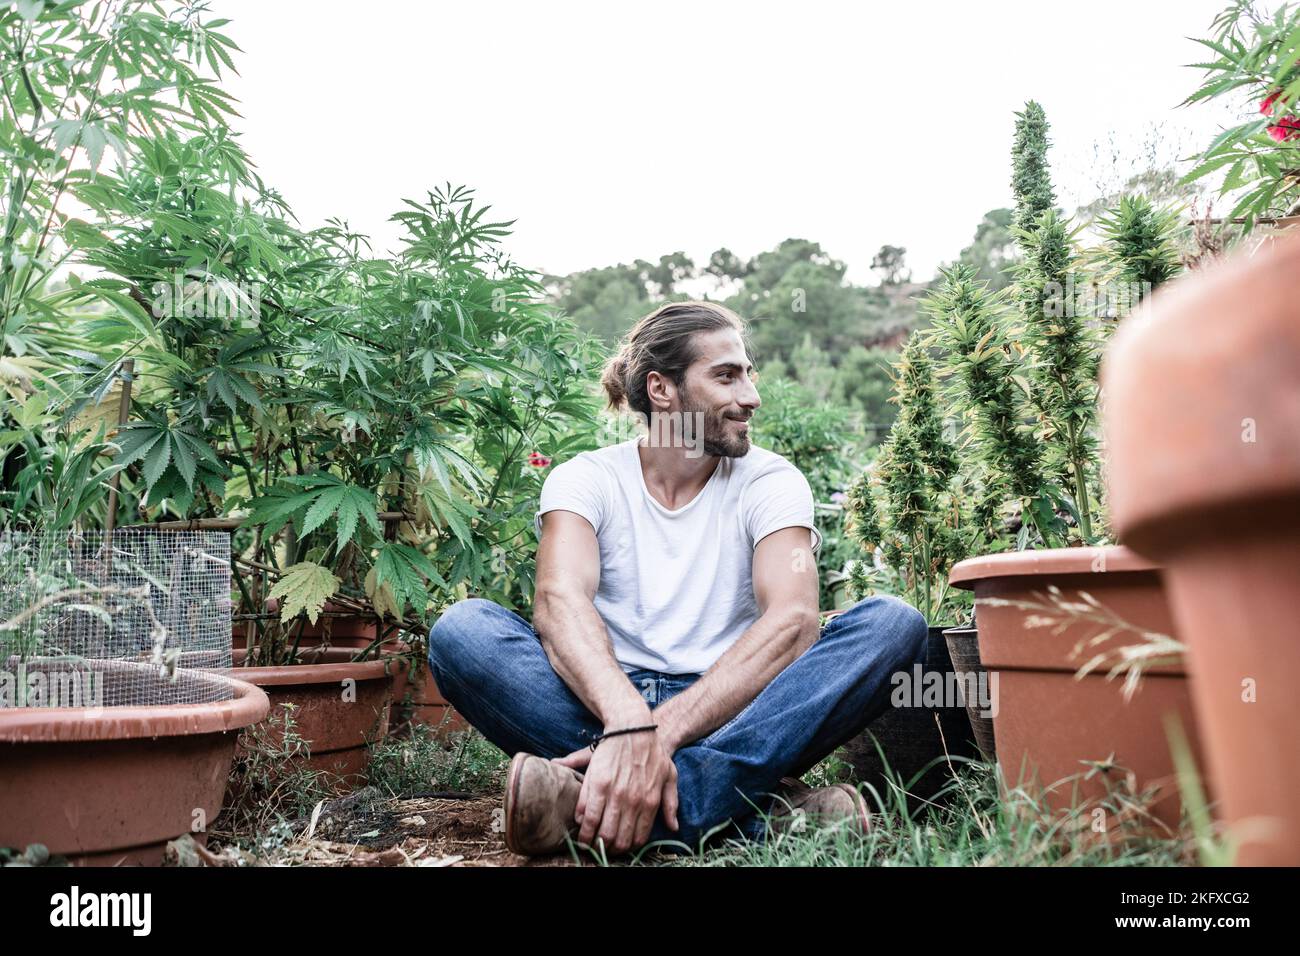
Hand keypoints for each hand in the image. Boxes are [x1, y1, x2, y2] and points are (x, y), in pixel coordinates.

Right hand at [555, 729, 678, 853]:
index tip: (617, 846)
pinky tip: (580, 824)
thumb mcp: (670, 776)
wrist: (634, 727)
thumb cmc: (653, 751)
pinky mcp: (597, 784)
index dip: (625, 847)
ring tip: (585, 841)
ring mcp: (614, 795)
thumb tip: (673, 827)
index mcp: (650, 803)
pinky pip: (587, 813)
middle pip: (616, 840)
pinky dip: (582, 824)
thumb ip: (671, 804)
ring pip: (600, 831)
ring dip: (591, 841)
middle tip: (600, 847)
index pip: (636, 838)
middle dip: (607, 849)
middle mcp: (632, 803)